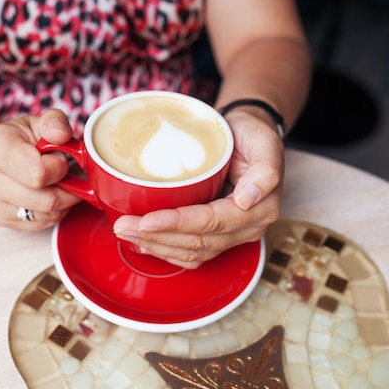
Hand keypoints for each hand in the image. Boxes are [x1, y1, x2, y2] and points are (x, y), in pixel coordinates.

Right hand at [0, 109, 81, 230]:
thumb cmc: (20, 139)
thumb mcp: (38, 122)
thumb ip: (54, 122)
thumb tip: (61, 134)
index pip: (38, 173)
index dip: (59, 168)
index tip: (60, 160)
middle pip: (44, 200)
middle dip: (66, 190)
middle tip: (69, 178)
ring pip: (43, 215)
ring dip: (61, 204)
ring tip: (59, 186)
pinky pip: (36, 225)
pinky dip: (50, 214)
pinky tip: (47, 197)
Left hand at [113, 110, 282, 267]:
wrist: (247, 135)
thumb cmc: (252, 134)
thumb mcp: (264, 141)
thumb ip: (265, 170)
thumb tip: (247, 200)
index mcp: (260, 208)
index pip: (212, 222)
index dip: (177, 224)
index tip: (146, 220)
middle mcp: (247, 227)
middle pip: (198, 242)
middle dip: (157, 237)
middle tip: (123, 226)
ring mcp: (232, 234)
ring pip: (192, 252)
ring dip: (156, 246)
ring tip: (125, 232)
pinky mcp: (218, 235)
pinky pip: (192, 253)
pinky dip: (165, 250)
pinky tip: (142, 243)